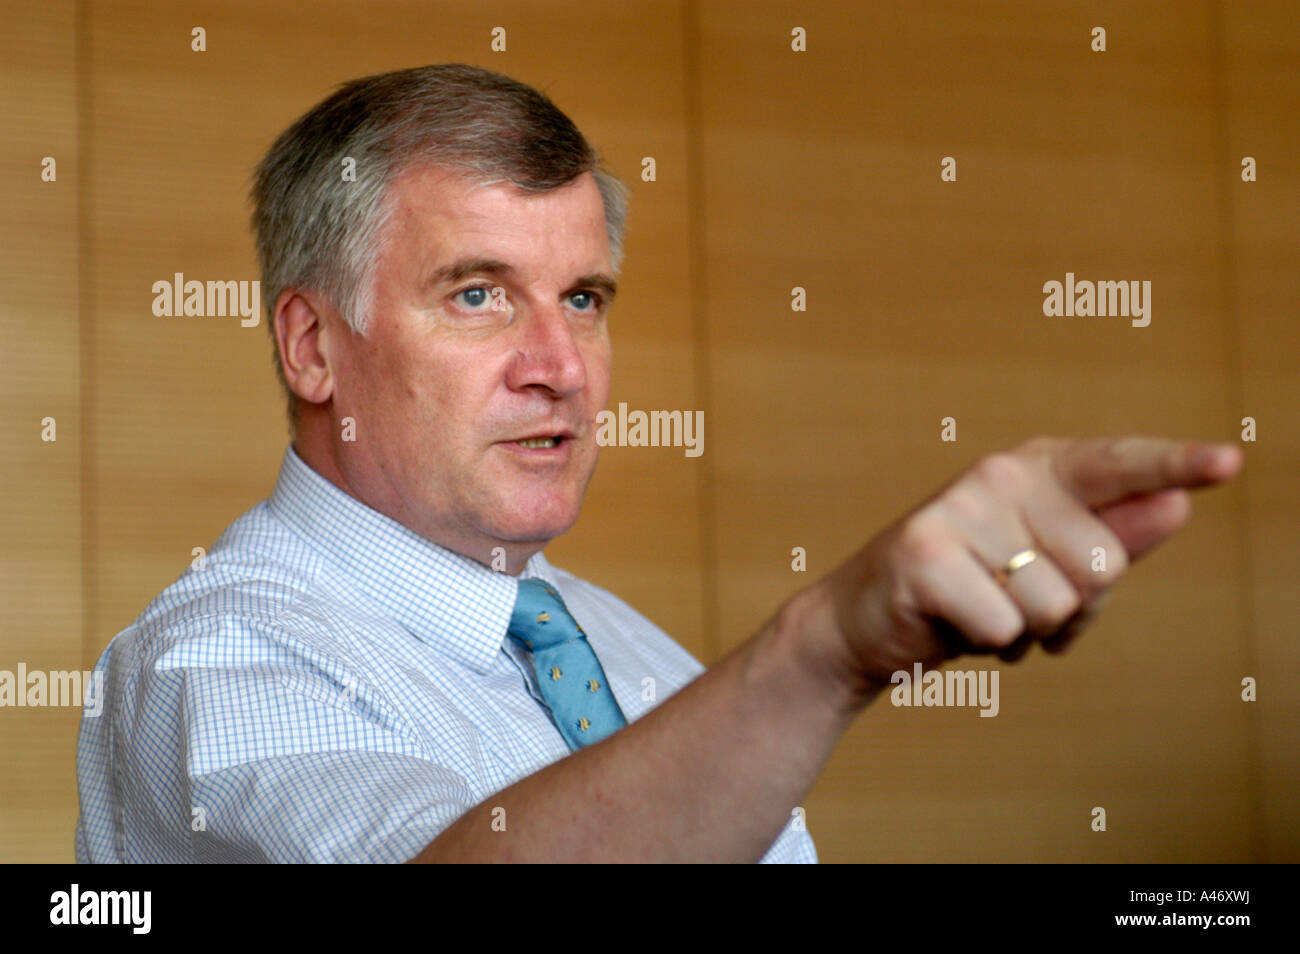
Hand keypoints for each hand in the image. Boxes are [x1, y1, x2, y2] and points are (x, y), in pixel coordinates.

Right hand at [800, 436, 1242, 699]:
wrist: (864, 622)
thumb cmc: (968, 587)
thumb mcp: (1045, 565)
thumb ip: (1111, 536)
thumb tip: (1179, 504)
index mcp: (1039, 468)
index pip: (1119, 466)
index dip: (1176, 465)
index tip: (1229, 462)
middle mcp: (1000, 475)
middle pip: (1101, 566)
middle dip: (1072, 610)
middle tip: (1018, 604)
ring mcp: (959, 509)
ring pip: (1053, 605)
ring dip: (1025, 633)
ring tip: (982, 612)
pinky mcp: (925, 553)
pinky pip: (1005, 629)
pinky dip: (986, 646)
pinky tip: (954, 624)